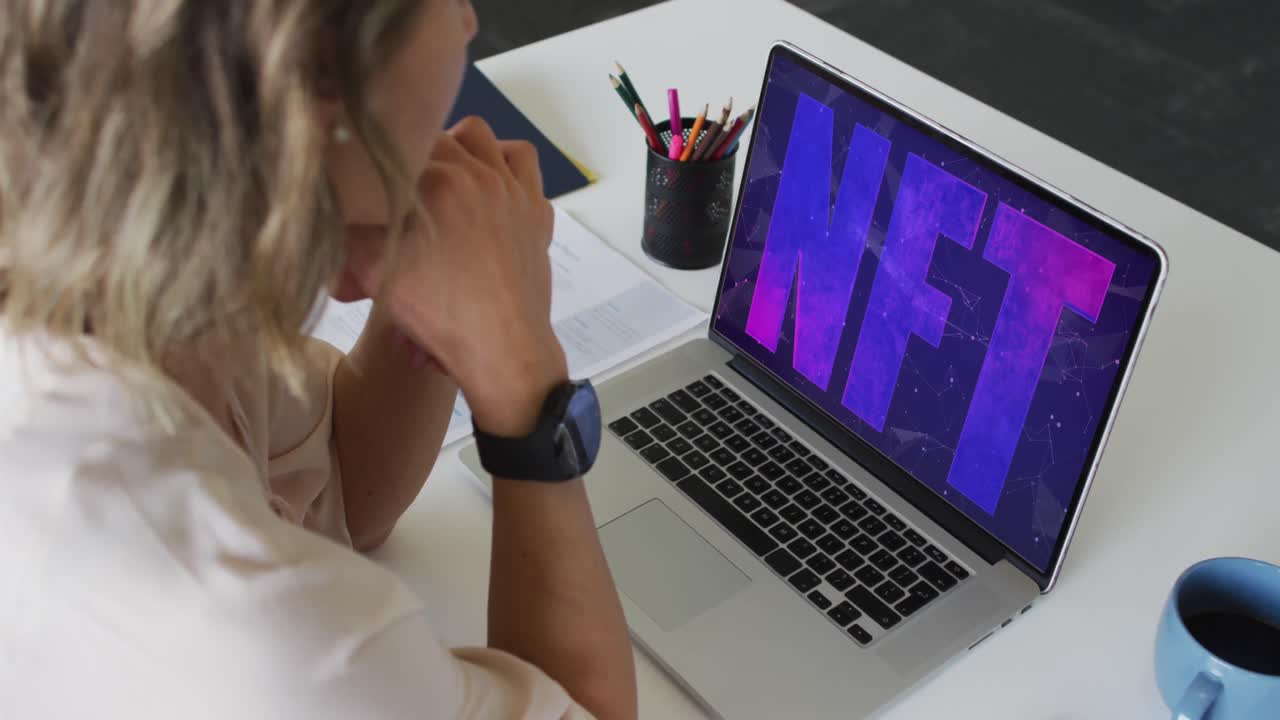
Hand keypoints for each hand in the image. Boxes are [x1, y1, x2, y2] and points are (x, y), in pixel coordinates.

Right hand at [346, 117, 565, 436]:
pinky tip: (488, 185)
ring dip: (459, 147)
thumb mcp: (378, 272)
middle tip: (401, 190)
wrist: (502, 349)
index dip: (379, 162)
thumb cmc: (439, 315)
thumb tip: (324, 207)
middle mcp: (479, 173)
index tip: (371, 182)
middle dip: (414, 157)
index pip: (397, 145)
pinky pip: (523, 164)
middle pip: (435, 138)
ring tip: (442, 176)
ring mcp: (514, 190)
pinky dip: (504, 163)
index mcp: (437, 180)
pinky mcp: (536, 210)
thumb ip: (348, 232)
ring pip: (482, 138)